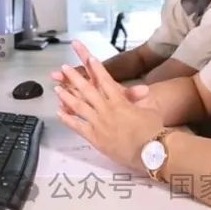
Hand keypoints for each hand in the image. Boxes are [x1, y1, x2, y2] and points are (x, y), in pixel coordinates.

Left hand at [53, 41, 163, 172]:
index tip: (89, 58)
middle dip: (74, 77)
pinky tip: (59, 113)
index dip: (97, 68)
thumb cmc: (153, 130)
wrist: (150, 151)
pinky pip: (77, 126)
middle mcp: (106, 109)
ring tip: (57, 88)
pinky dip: (67, 119)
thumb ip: (142, 99)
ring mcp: (99, 123)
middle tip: (64, 67)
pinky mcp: (94, 137)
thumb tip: (144, 90)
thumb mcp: (150, 109)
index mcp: (120, 100)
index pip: (105, 80)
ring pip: (78, 106)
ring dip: (67, 96)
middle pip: (87, 89)